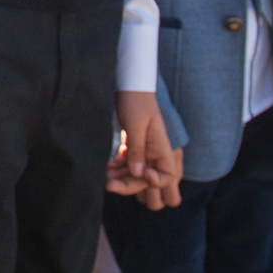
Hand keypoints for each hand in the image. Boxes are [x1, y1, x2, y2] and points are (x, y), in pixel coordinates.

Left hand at [107, 90, 181, 209]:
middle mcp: (156, 154)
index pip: (168, 177)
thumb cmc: (136, 101)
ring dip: (120, 180)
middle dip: (130, 186)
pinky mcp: (134, 150)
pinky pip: (127, 168)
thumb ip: (137, 150)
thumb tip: (138, 174)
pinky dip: (117, 170)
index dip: (155, 182)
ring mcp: (145, 154)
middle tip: (110, 183)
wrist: (129, 85)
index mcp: (164, 148)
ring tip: (104, 176)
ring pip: (135, 177)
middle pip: (148, 182)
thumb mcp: (136, 124)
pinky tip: (106, 167)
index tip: (140, 173)